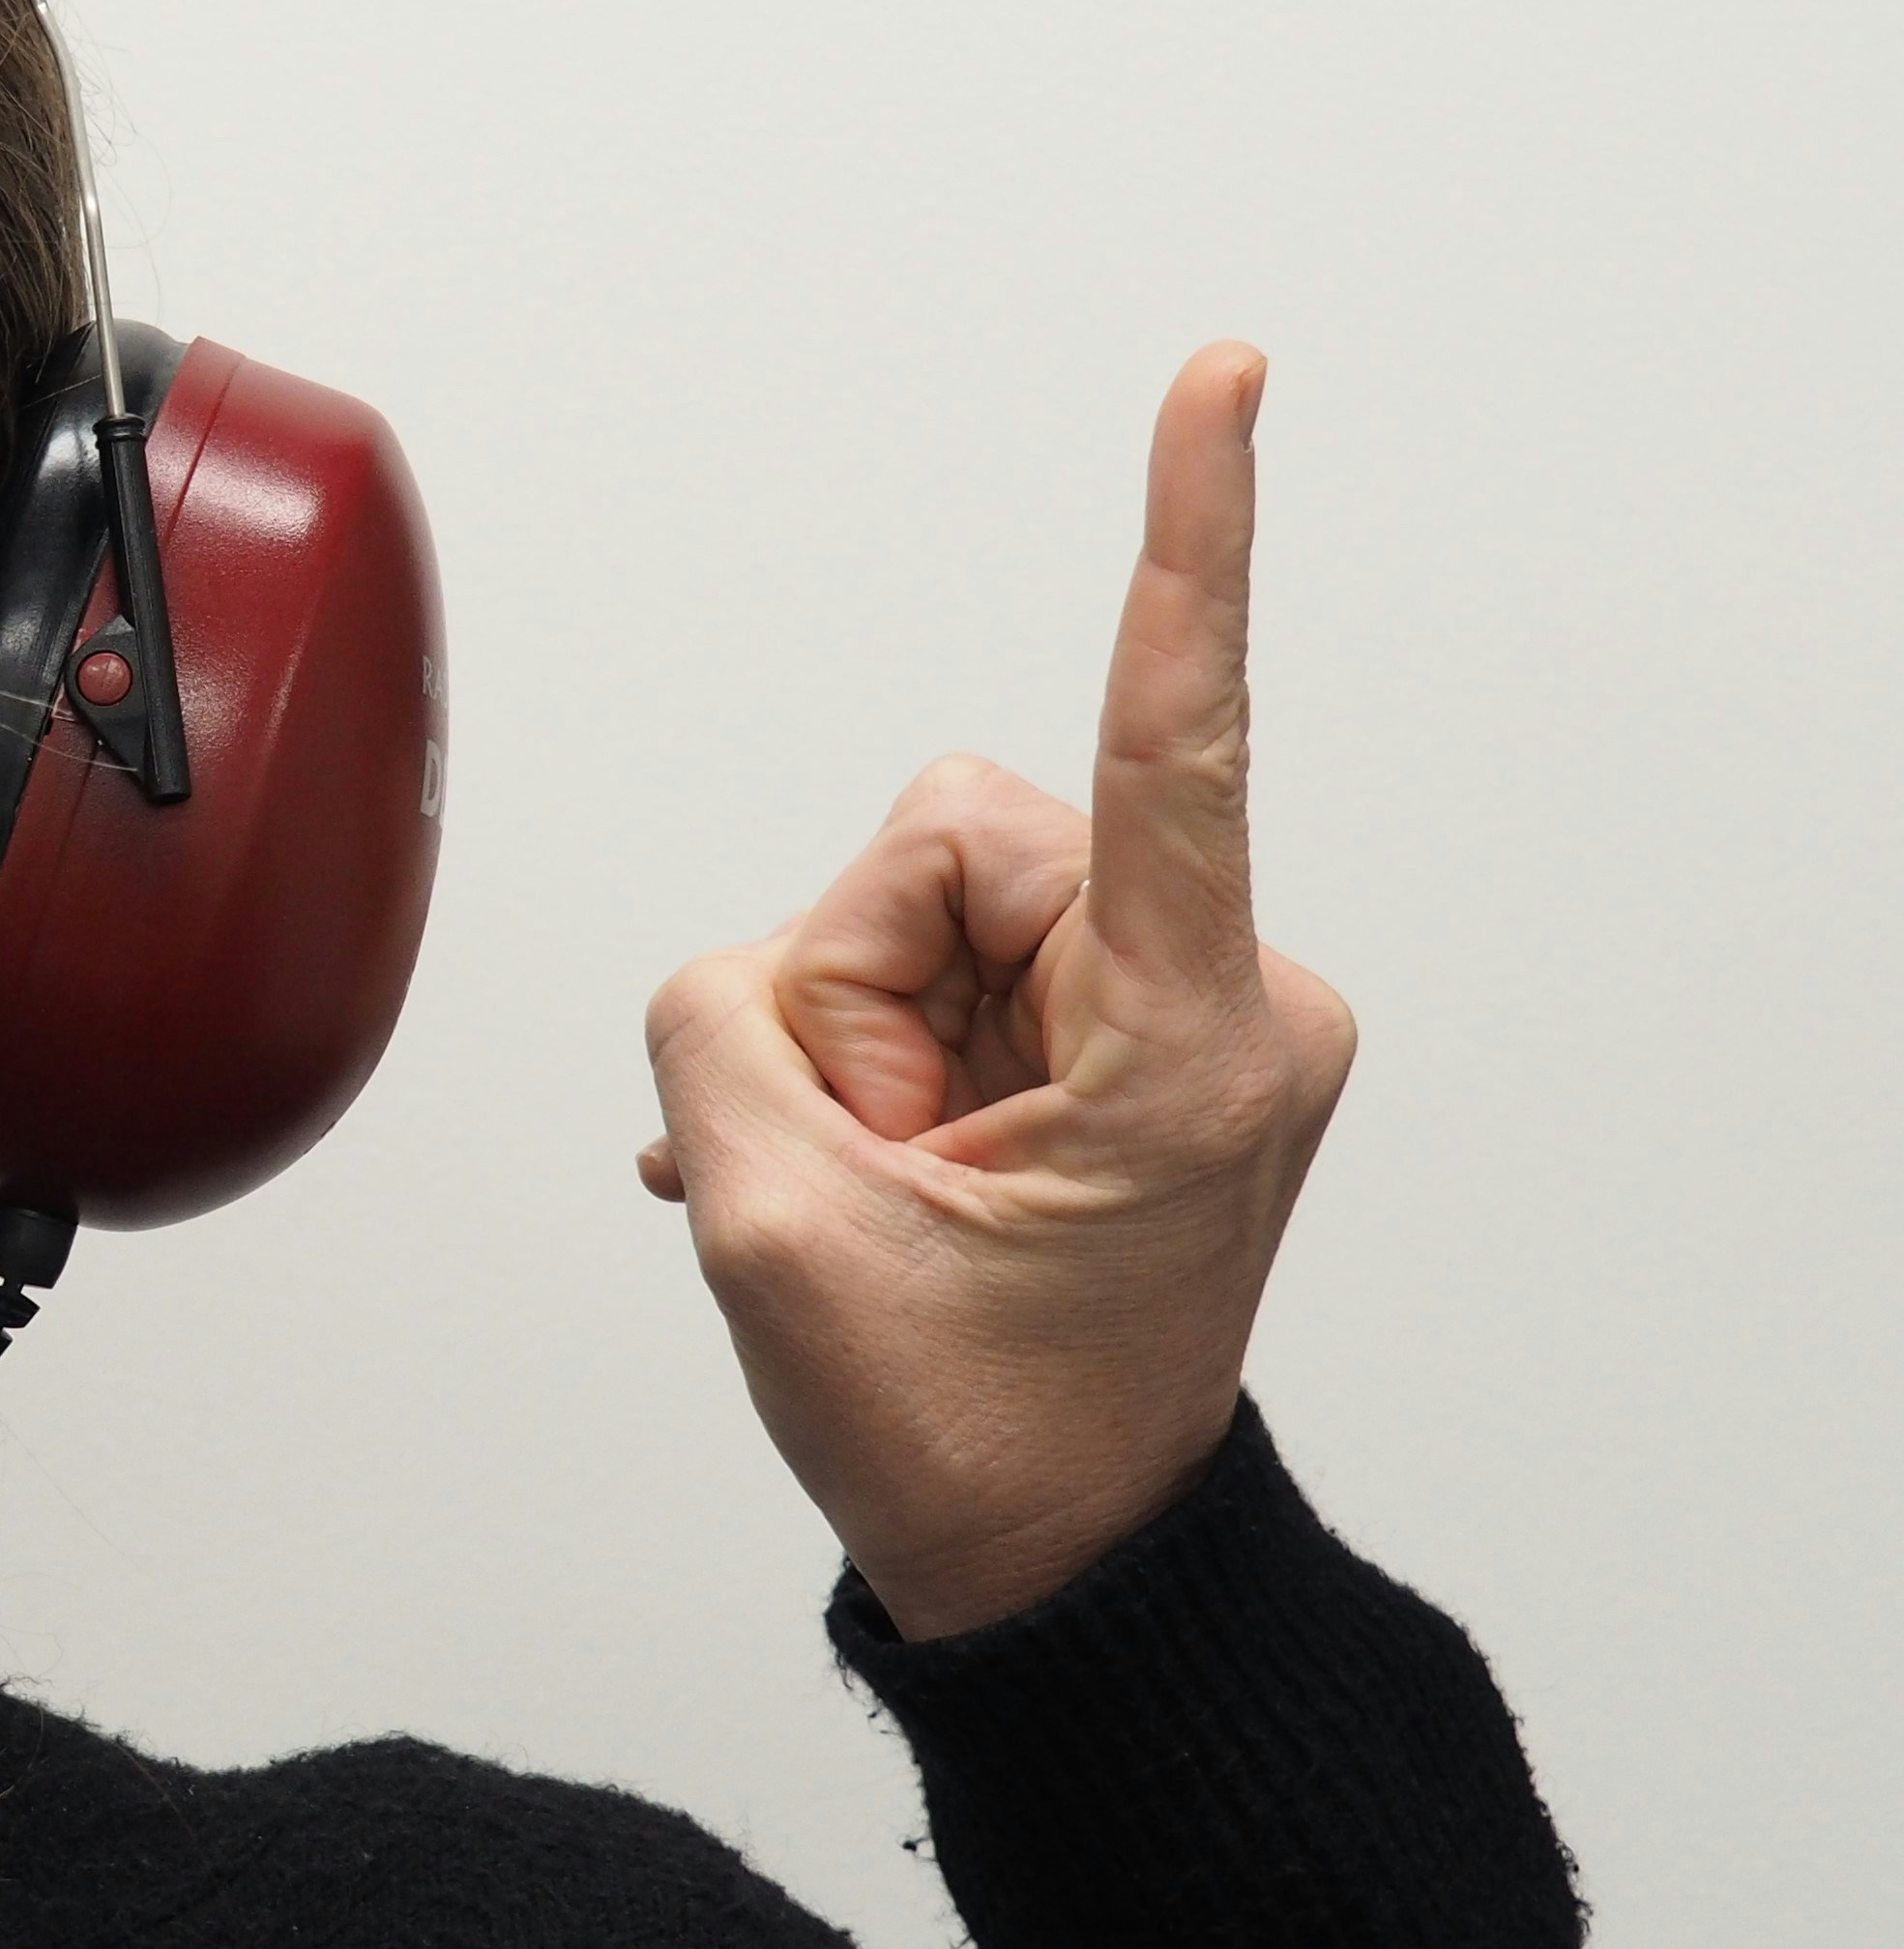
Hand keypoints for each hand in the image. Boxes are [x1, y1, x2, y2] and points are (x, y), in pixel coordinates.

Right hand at [637, 344, 1356, 1636]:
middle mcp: (1225, 993)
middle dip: (851, 991)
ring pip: (929, 897)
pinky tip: (875, 1170)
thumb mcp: (776, 1232)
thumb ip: (724, 1021)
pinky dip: (881, 1050)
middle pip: (944, 842)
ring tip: (890, 1185)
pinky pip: (954, 953)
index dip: (1185, 550)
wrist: (1062, 1569)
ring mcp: (1186, 1011)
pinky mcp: (1141, 1027)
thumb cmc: (969, 1437)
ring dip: (860, 1037)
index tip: (1223, 379)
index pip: (1177, 745)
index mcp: (1187, 1045)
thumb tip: (763, 967)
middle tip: (869, 1165)